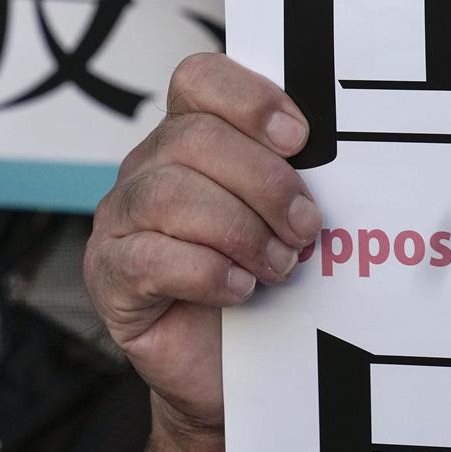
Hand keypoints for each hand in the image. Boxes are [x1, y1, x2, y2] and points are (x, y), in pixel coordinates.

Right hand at [84, 54, 320, 434]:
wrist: (228, 372)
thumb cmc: (261, 284)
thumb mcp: (286, 219)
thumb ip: (296, 178)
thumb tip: (342, 159)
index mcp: (191, 136)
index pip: (199, 79)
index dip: (249, 100)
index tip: (300, 137)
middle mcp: (148, 168)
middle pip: (193, 138)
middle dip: (264, 182)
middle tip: (306, 227)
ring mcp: (120, 219)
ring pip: (170, 194)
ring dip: (240, 230)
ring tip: (279, 265)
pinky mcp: (109, 276)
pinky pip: (147, 257)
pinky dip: (204, 271)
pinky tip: (239, 289)